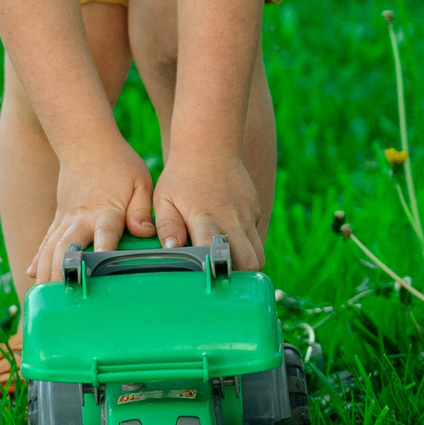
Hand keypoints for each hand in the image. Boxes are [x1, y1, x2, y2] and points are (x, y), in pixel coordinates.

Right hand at [26, 134, 155, 289]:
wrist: (85, 142)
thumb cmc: (119, 164)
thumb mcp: (140, 182)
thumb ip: (141, 209)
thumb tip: (145, 232)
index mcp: (105, 209)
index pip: (104, 235)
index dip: (101, 254)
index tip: (97, 274)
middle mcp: (81, 217)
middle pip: (67, 247)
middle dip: (62, 272)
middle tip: (60, 297)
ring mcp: (66, 218)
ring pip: (52, 248)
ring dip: (46, 271)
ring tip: (42, 296)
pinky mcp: (58, 218)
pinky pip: (46, 242)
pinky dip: (39, 259)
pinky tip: (32, 277)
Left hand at [153, 151, 264, 268]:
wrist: (208, 146)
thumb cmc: (181, 178)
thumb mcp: (165, 200)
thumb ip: (168, 226)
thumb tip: (172, 248)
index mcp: (206, 219)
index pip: (219, 253)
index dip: (217, 270)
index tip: (209, 278)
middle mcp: (232, 219)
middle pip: (251, 262)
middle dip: (239, 274)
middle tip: (220, 274)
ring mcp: (247, 215)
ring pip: (258, 252)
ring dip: (245, 261)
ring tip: (225, 260)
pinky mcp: (254, 209)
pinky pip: (255, 235)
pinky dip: (245, 242)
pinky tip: (228, 236)